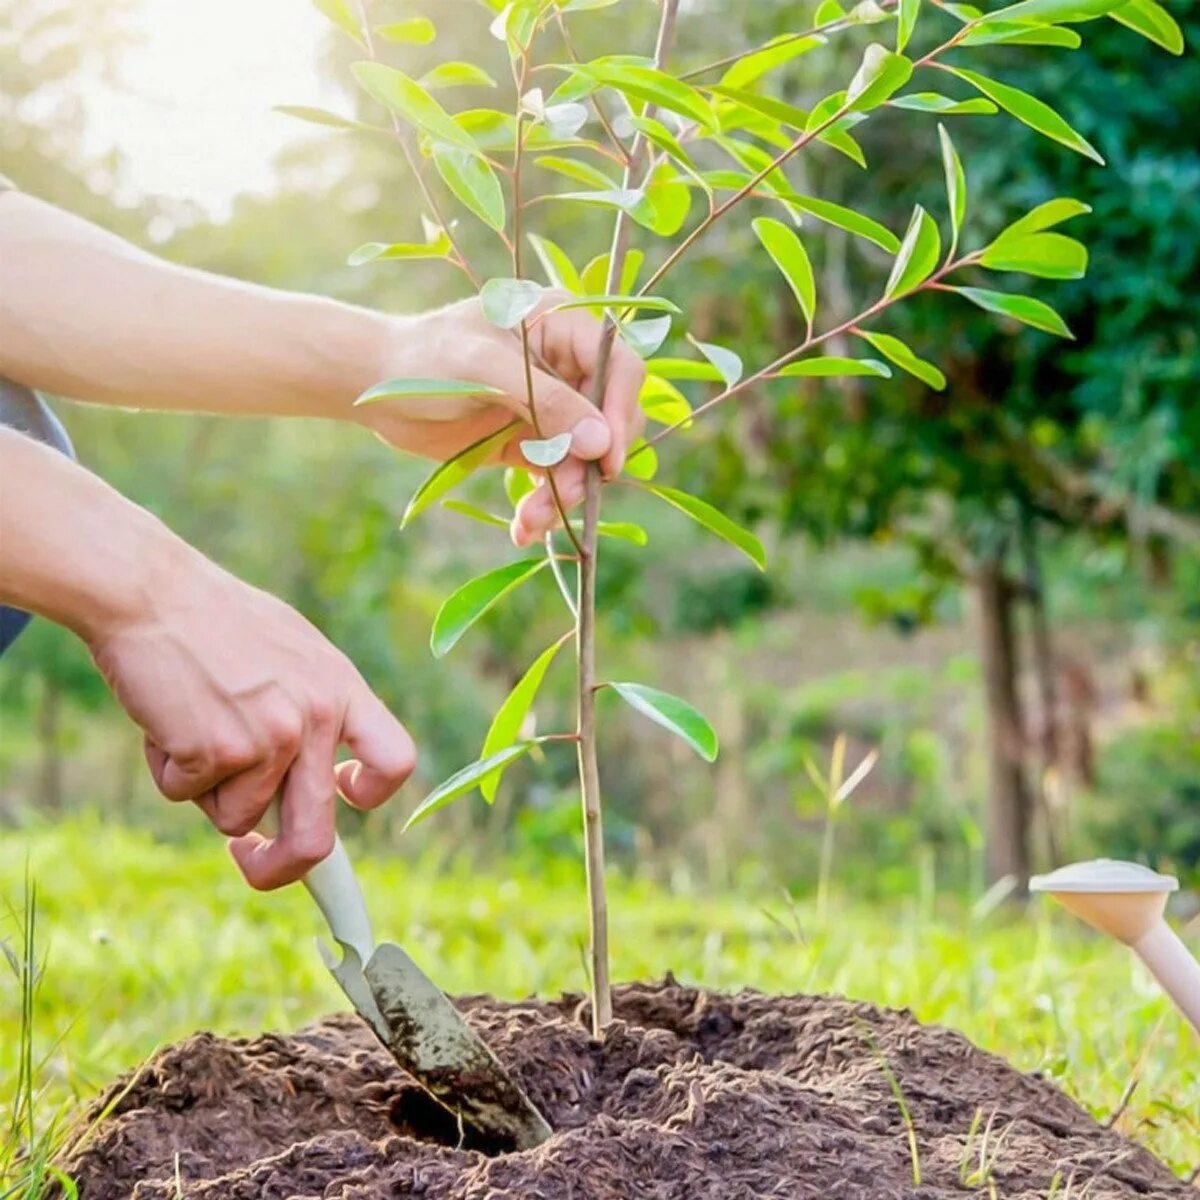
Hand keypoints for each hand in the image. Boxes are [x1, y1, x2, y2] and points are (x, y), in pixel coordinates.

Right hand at [90, 547, 416, 889]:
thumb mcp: (291, 652)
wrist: (150, 592)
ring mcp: (270, 737)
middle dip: (281, 868)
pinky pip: (186, 795)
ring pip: (235, 817)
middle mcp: (316, 718)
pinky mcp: (217, 751)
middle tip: (251, 859)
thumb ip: (309, 707)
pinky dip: (167, 769)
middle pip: (317, 836)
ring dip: (204, 787)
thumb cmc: (213, 619)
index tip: (341, 797)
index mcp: (341, 689)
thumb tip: (315, 778)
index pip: (395, 760)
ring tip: (189, 721)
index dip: (372, 794)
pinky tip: (164, 717)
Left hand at [353, 295, 646, 546]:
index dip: (621, 411)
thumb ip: (547, 401)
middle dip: (589, 464)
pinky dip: (544, 506)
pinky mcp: (531, 443)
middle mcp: (565, 367)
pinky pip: (555, 479)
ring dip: (564, 494)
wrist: (373, 388)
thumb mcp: (484, 370)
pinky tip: (523, 529)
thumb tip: (600, 442)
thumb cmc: (424, 359)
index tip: (608, 458)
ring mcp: (551, 408)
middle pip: (609, 420)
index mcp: (562, 326)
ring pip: (584, 458)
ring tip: (530, 520)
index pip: (619, 366)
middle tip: (565, 496)